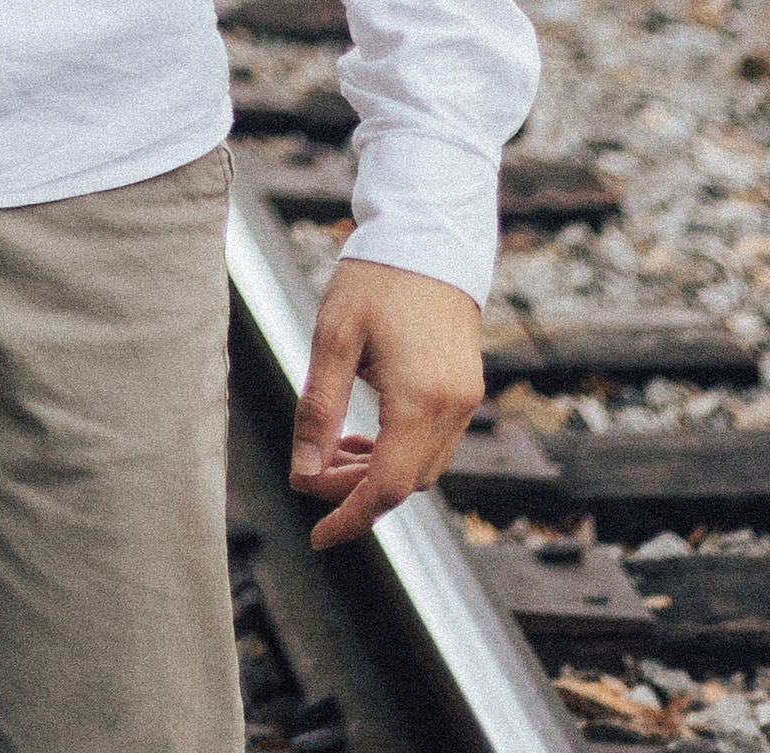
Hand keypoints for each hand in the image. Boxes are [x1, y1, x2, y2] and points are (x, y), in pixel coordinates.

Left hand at [291, 259, 484, 546]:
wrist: (428, 232)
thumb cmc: (375, 277)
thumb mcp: (333, 336)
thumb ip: (319, 407)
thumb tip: (303, 472)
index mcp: (420, 399)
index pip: (387, 488)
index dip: (350, 518)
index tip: (317, 538)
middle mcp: (452, 408)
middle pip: (405, 483)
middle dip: (356, 492)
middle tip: (310, 473)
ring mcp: (465, 399)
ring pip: (421, 467)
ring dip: (376, 472)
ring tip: (329, 449)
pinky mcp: (466, 388)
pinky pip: (433, 442)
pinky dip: (397, 450)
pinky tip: (363, 433)